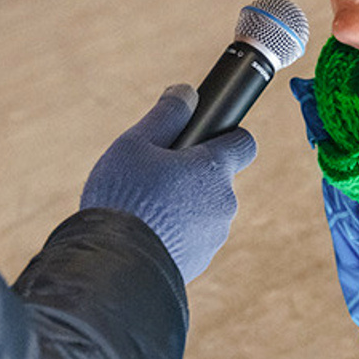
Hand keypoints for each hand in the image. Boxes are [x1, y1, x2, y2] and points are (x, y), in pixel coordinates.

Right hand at [81, 86, 256, 283]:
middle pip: (217, 177)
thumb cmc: (124, 197)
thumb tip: (187, 92)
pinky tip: (146, 233)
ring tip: (145, 207)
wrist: (115, 267)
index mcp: (214, 169)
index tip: (204, 138)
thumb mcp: (135, 144)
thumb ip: (167, 114)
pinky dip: (176, 232)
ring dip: (184, 204)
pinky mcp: (200, 262)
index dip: (227, 136)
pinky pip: (193, 237)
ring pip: (205, 209)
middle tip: (155, 175)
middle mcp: (224, 202)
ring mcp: (214, 236)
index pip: (244, 143)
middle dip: (193, 174)